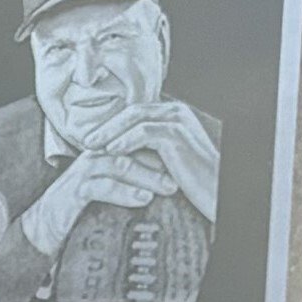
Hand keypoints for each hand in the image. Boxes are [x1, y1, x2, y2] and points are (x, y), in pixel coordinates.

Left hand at [80, 102, 220, 217]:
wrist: (216, 191)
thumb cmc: (192, 180)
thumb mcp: (165, 159)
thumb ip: (146, 149)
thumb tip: (116, 152)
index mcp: (173, 115)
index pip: (136, 112)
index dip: (113, 124)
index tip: (93, 138)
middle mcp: (176, 111)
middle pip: (132, 111)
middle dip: (107, 125)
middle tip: (86, 140)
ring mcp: (177, 121)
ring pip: (134, 118)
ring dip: (110, 132)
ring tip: (92, 146)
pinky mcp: (176, 135)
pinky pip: (143, 132)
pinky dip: (124, 140)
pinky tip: (110, 151)